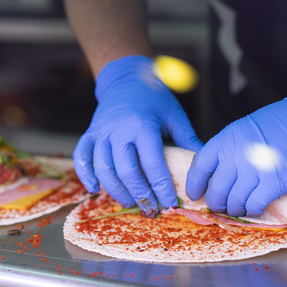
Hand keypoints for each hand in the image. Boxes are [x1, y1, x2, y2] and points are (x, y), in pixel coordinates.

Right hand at [74, 56, 203, 215]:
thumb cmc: (155, 99)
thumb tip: (204, 165)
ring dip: (116, 190)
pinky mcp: (90, 133)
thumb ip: (188, 140)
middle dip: (140, 194)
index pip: (152, 163)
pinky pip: (82, 156)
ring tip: (131, 203)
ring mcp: (102, 132)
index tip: (169, 202)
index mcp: (143, 125)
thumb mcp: (175, 116)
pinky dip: (85, 175)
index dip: (161, 186)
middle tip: (151, 208)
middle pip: (126, 170)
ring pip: (103, 168)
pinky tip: (94, 190)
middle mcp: (119, 129)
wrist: (126, 78)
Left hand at [185, 80, 286, 216]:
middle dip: (216, 202)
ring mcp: (255, 170)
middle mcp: (237, 155)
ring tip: (240, 208)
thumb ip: (232, 148)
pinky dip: (253, 210)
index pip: (200, 166)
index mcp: (227, 138)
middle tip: (221, 206)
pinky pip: (254, 206)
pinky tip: (256, 208)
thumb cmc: (286, 121)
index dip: (195, 184)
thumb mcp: (248, 127)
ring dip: (235, 209)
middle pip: (216, 189)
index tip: (195, 193)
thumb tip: (222, 171)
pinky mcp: (274, 184)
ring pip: (234, 202)